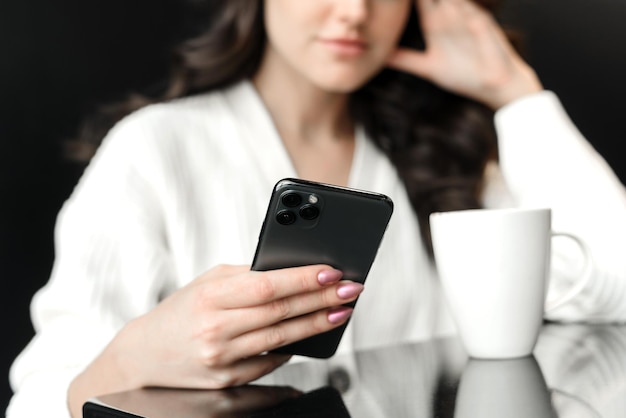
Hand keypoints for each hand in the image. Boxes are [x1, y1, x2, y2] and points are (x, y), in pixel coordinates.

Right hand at [68, 264, 360, 416]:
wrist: (145, 356)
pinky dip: (293, 348)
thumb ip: (247, 276)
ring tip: (341, 311)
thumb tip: (293, 271)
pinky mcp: (228, 382)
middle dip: (321, 299)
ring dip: (316, 324)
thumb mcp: (207, 283)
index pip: (267, 286)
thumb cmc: (180, 311)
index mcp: (210, 298)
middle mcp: (216, 330)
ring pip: (282, 340)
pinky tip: (312, 335)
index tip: (332, 271)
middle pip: (281, 313)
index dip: (303, 279)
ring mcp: (222, 360)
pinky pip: (270, 363)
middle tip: (350, 289)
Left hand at [387, 0, 542, 108]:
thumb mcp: (429, 68)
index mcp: (435, 24)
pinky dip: (459, 5)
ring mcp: (466, 15)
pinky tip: (450, 3)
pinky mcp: (481, 21)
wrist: (495, 87)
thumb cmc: (465, 76)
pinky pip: (468, 7)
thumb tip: (381, 58)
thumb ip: (406, 60)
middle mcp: (450, 15)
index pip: (418, 2)